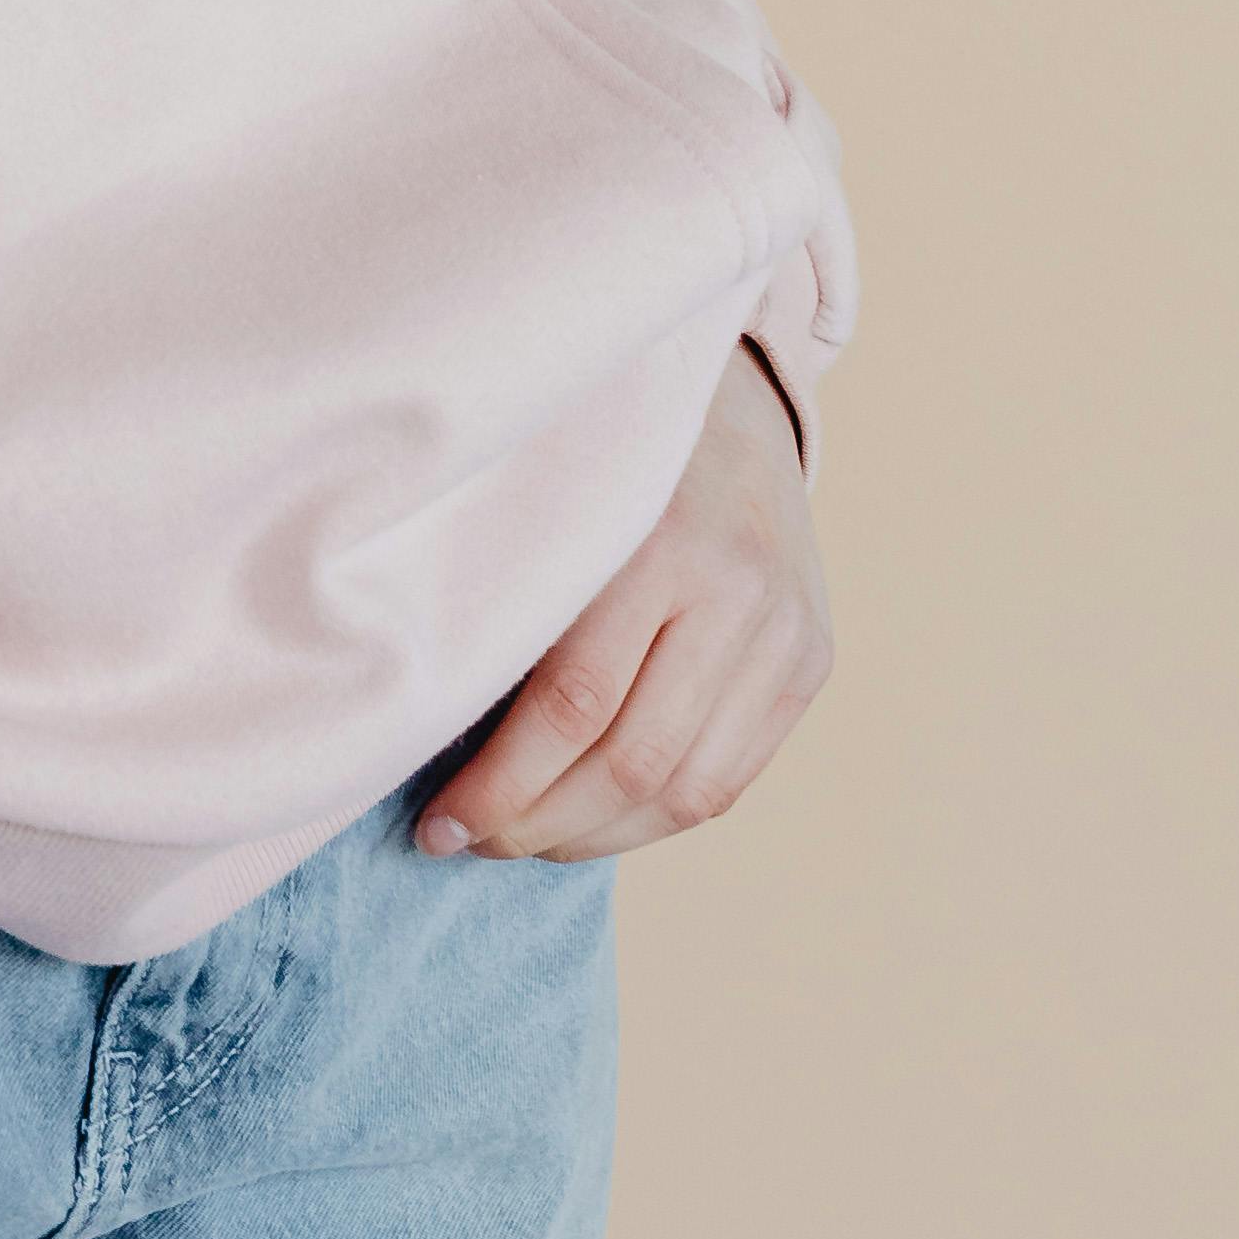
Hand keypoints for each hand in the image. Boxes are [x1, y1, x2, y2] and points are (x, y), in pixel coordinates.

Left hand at [418, 346, 831, 860]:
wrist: (730, 397)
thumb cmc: (598, 449)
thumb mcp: (545, 498)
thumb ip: (508, 601)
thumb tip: (427, 735)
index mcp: (657, 536)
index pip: (574, 705)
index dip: (500, 787)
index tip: (438, 824)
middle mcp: (737, 586)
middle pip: (633, 762)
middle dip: (536, 825)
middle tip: (467, 841)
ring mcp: (786, 628)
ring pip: (688, 792)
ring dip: (593, 838)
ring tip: (524, 839)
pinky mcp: (812, 660)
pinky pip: (730, 780)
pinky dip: (654, 818)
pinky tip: (593, 818)